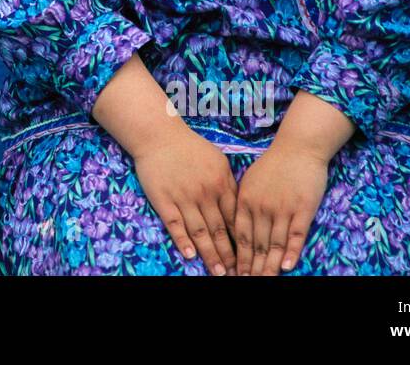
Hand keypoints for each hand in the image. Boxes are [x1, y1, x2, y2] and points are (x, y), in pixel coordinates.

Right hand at [131, 121, 238, 275]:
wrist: (159, 135)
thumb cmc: (190, 147)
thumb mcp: (218, 161)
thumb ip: (229, 184)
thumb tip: (239, 207)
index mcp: (221, 184)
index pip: (235, 219)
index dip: (243, 241)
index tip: (250, 258)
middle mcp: (205, 194)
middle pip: (220, 230)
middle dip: (229, 255)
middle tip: (238, 274)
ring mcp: (184, 198)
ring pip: (200, 232)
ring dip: (210, 254)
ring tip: (219, 272)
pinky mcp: (164, 200)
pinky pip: (175, 224)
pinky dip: (183, 241)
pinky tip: (190, 255)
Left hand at [232, 141, 328, 274]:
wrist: (299, 147)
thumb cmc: (273, 164)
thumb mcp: (250, 181)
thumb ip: (243, 203)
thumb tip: (236, 227)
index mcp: (245, 200)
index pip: (239, 236)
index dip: (238, 257)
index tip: (235, 272)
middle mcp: (261, 206)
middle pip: (256, 244)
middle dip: (252, 267)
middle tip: (247, 282)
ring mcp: (282, 208)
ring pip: (274, 244)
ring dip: (270, 266)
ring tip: (264, 280)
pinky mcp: (303, 209)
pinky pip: (296, 235)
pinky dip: (291, 253)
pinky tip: (287, 267)